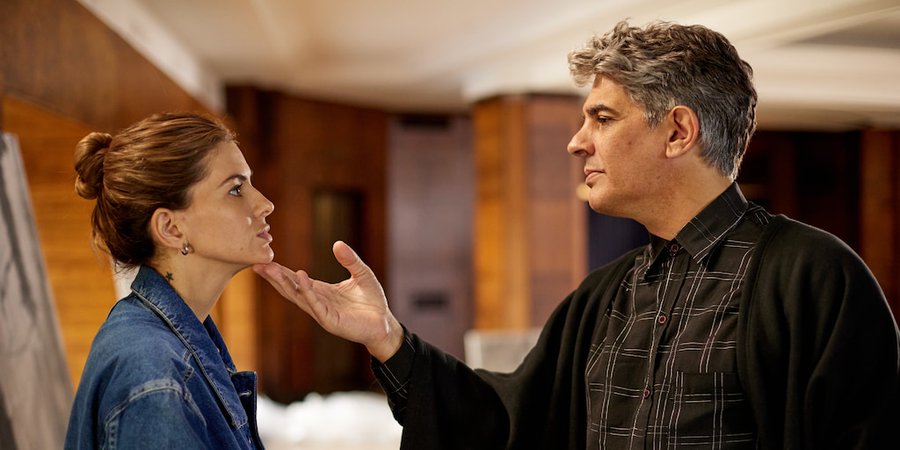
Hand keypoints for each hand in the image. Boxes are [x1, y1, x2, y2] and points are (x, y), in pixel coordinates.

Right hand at [252, 241, 402, 361]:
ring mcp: (322, 312)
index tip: (265, 260)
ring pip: (299, 297)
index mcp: (322, 291)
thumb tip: (337, 243)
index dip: (281, 271)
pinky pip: (316, 305)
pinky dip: (307, 292)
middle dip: (275, 277)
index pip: (297, 280)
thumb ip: (350, 259)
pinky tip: (300, 278)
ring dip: (285, 283)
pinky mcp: (331, 321)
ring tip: (271, 269)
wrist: (384, 324)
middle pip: (291, 288)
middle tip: (258, 264)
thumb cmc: (372, 301)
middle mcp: (318, 302)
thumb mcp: (362, 274)